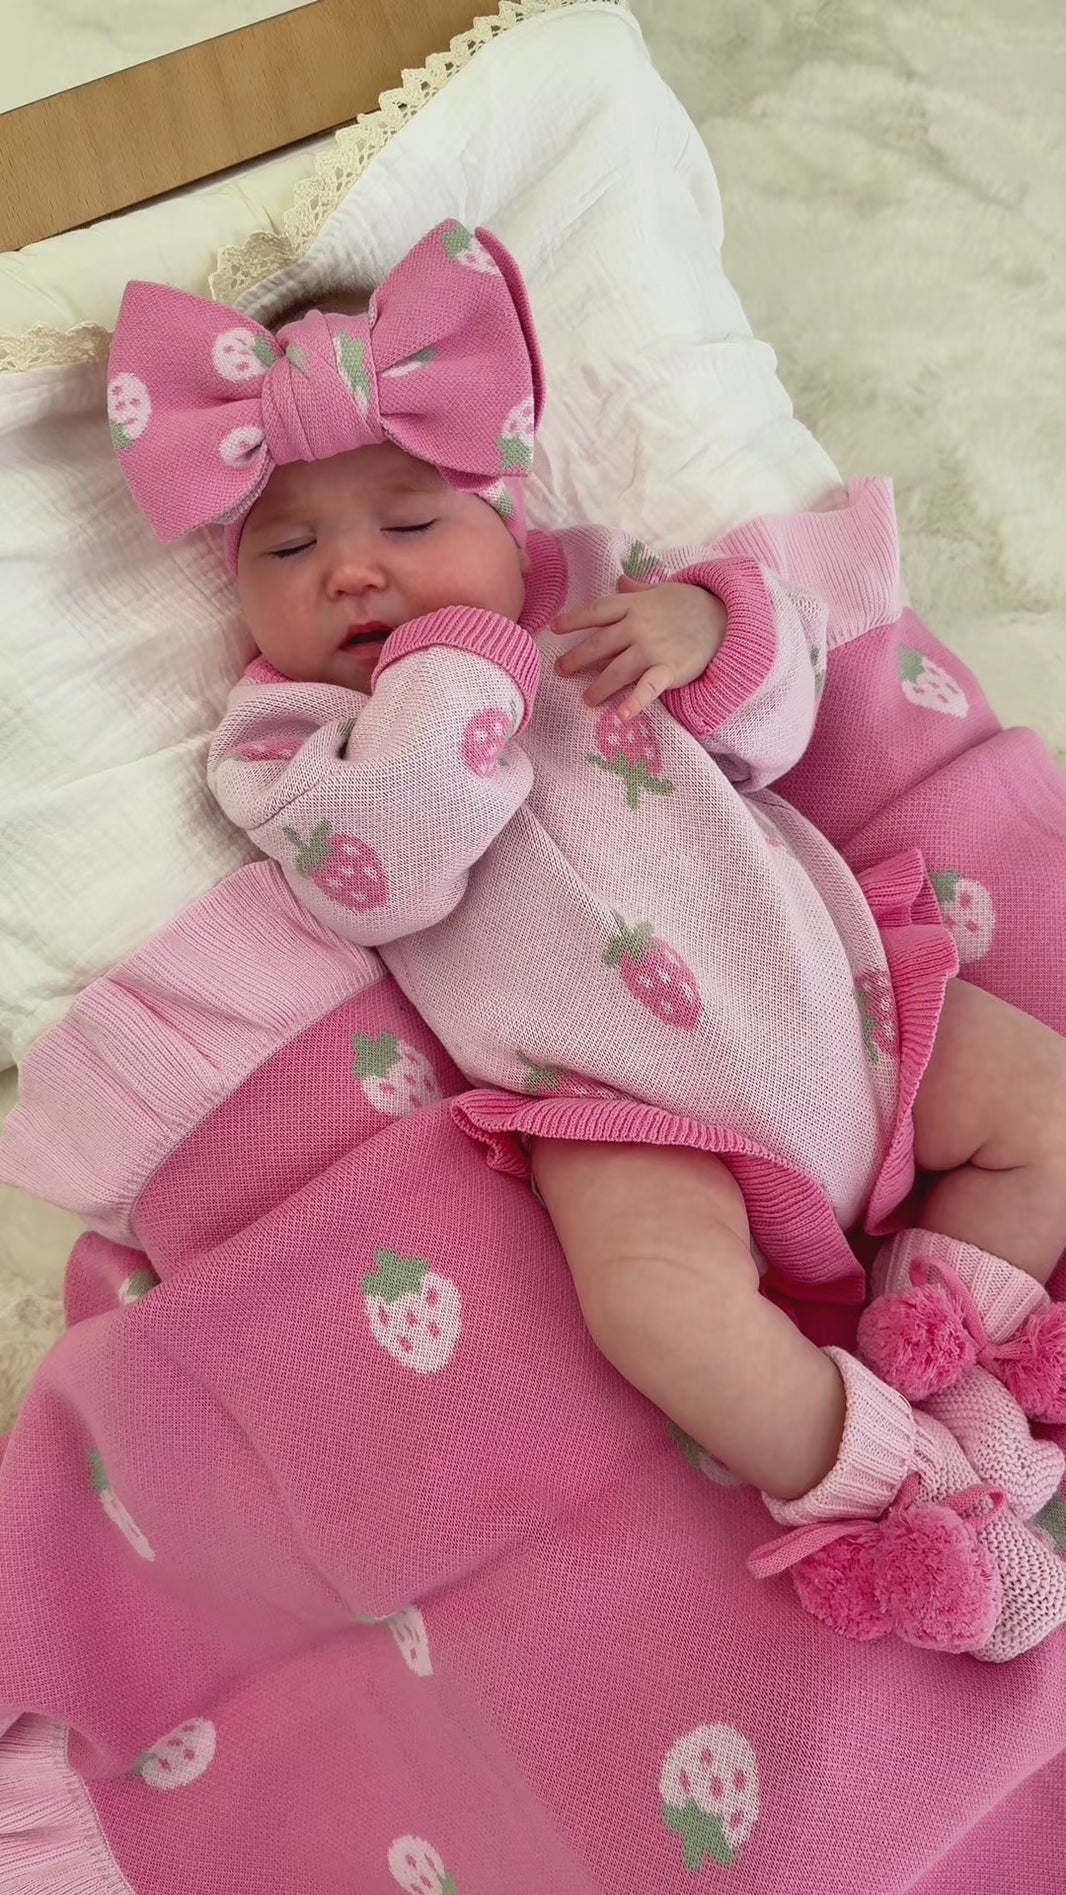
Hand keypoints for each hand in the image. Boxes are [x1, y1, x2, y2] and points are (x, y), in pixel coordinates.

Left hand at [553, 577, 727, 718]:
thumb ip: (637, 589)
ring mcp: (652, 648)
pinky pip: (648, 688)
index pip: (596, 611)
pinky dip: (634, 703)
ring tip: (587, 699)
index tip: (554, 627)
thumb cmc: (692, 604)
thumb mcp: (662, 590)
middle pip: (599, 643)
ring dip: (599, 686)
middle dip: (576, 657)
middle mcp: (638, 626)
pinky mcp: (669, 669)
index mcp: (634, 605)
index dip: (573, 619)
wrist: (726, 617)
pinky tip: (621, 716)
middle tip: (560, 670)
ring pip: (616, 669)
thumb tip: (618, 581)